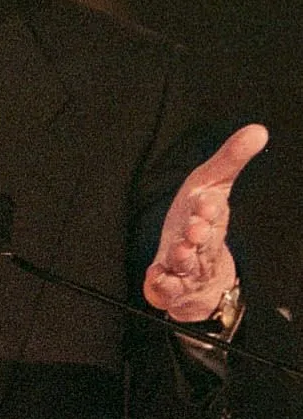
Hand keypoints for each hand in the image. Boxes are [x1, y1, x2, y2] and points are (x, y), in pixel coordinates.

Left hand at [142, 123, 267, 320]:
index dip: (210, 209)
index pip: (213, 214)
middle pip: (203, 241)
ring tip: (178, 252)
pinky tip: (158, 278)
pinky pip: (167, 288)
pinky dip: (163, 285)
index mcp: (211, 220)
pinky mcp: (170, 286)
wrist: (201, 278)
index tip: (206, 201)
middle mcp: (201, 245)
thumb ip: (230, 159)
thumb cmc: (202, 223)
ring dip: (183, 258)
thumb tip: (259, 129)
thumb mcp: (211, 186)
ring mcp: (186, 267)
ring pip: (187, 265)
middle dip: (199, 234)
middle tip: (195, 227)